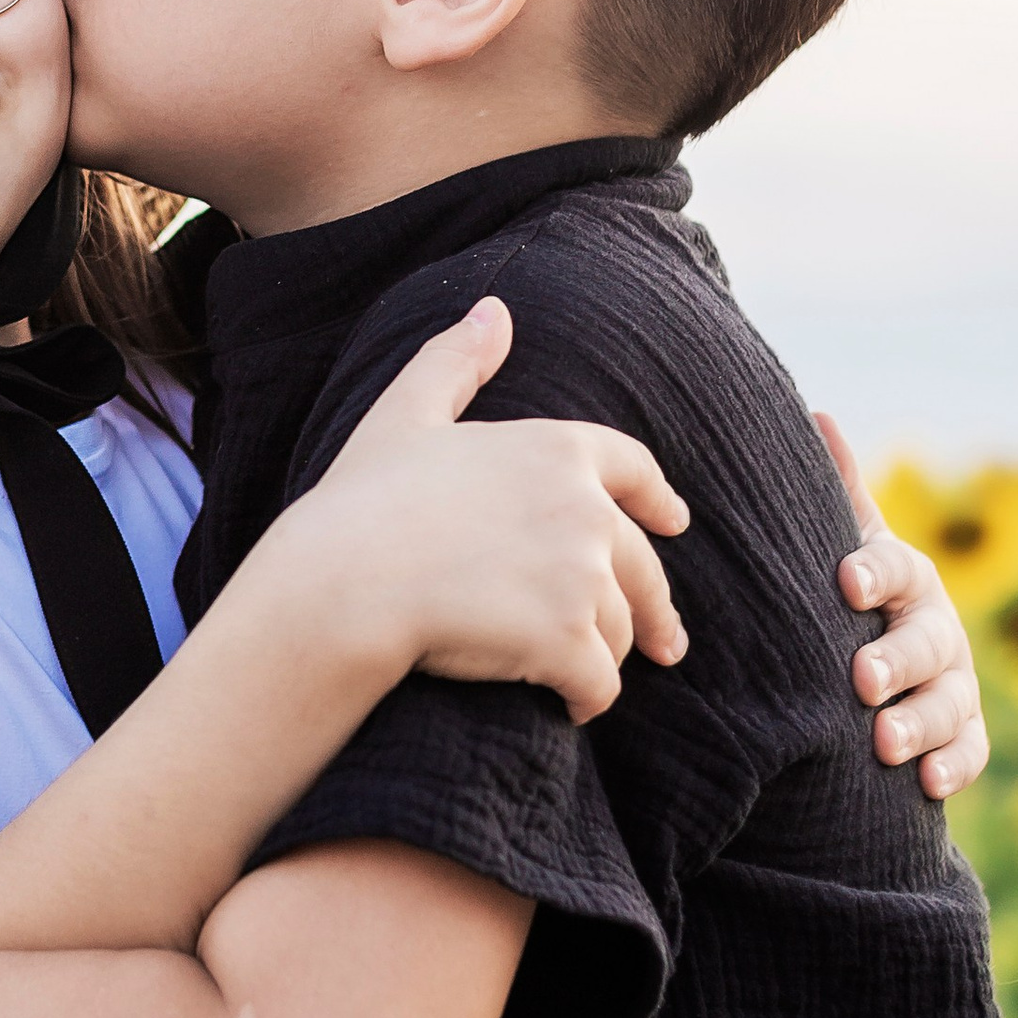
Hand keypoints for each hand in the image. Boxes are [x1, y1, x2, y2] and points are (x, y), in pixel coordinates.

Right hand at [290, 300, 689, 724]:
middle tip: (665, 643)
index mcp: (555, 448)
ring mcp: (582, 577)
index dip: (657, 498)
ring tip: (580, 677)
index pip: (634, 469)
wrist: (343, 582)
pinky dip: (587, 699)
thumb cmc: (363, 501)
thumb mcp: (405, 416)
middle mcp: (585, 508)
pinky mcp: (570, 642)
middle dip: (652, 606)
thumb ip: (455, 361)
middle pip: (640, 566)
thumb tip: (494, 310)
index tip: (674, 522)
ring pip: (620, 630)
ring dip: (604, 655)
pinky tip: (570, 708)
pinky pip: (599, 683)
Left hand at [815, 414, 988, 801]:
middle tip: (862, 681)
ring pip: (950, 702)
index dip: (873, 573)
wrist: (877, 662)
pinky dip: (952, 766)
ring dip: (921, 722)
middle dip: (897, 661)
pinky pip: (968, 751)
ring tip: (886, 744)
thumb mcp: (843, 546)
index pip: (895, 568)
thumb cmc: (849, 596)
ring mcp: (956, 682)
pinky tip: (927, 784)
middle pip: (927, 642)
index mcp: (904, 577)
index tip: (845, 581)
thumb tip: (817, 413)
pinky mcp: (964, 733)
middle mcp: (937, 627)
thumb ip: (835, 493)